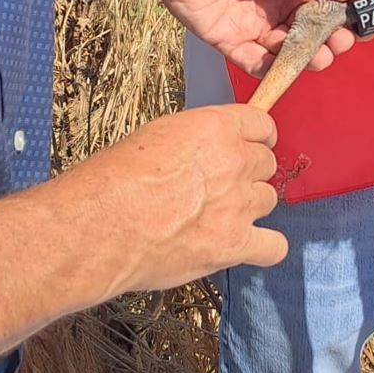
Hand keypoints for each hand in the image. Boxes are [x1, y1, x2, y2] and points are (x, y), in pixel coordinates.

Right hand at [0, 104, 284, 372]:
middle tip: (223, 186)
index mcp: (216, 128)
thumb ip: (192, 142)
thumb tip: (200, 155)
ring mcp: (239, 205)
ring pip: (268, 200)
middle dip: (249, 172)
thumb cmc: (112, 179)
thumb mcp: (154, 137)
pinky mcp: (234, 245)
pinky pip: (274, 247)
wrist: (99, 226)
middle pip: (266, 164)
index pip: (261, 124)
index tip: (249, 146)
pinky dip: (265, 248)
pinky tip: (247, 247)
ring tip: (222, 216)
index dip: (256, 137)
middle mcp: (235, 162)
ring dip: (250, 206)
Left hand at [132, 0, 360, 76]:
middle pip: (305, 35)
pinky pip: (251, 62)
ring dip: (302, 59)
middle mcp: (273, 6)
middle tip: (337, 45)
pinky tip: (284, 68)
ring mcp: (251, 24)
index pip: (320, 8)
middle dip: (324, 43)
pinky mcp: (225, 39)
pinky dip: (269, 70)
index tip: (352, 27)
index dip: (336, 20)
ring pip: (282, 52)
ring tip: (319, 58)